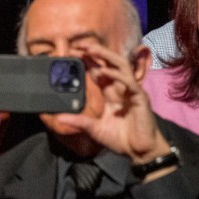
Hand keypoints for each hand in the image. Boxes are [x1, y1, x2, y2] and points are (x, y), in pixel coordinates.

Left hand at [53, 44, 169, 165]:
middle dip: (97, 52)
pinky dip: (117, 75)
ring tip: (92, 50)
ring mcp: (131, 91)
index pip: (99, 71)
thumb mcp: (95, 129)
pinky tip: (106, 72)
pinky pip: (130, 83)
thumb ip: (79, 121)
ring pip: (121, 66)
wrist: (140, 153)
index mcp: (111, 93)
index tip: (73, 52)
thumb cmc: (121, 140)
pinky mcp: (140, 98)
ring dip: (107, 56)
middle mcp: (121, 89)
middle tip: (81, 46)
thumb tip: (58, 118)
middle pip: (110, 63)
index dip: (88, 60)